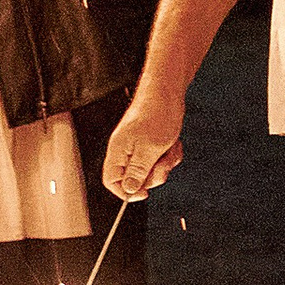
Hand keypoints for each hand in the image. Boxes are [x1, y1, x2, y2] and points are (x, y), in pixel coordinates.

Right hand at [104, 79, 183, 198]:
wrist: (167, 92)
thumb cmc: (157, 114)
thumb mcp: (150, 148)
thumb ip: (138, 171)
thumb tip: (129, 191)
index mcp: (118, 152)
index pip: (111, 181)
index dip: (126, 192)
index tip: (145, 193)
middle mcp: (125, 151)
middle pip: (136, 179)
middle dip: (155, 173)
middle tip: (163, 160)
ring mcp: (138, 147)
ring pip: (152, 169)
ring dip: (166, 162)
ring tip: (169, 146)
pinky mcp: (151, 143)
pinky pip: (161, 160)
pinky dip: (170, 153)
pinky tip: (172, 141)